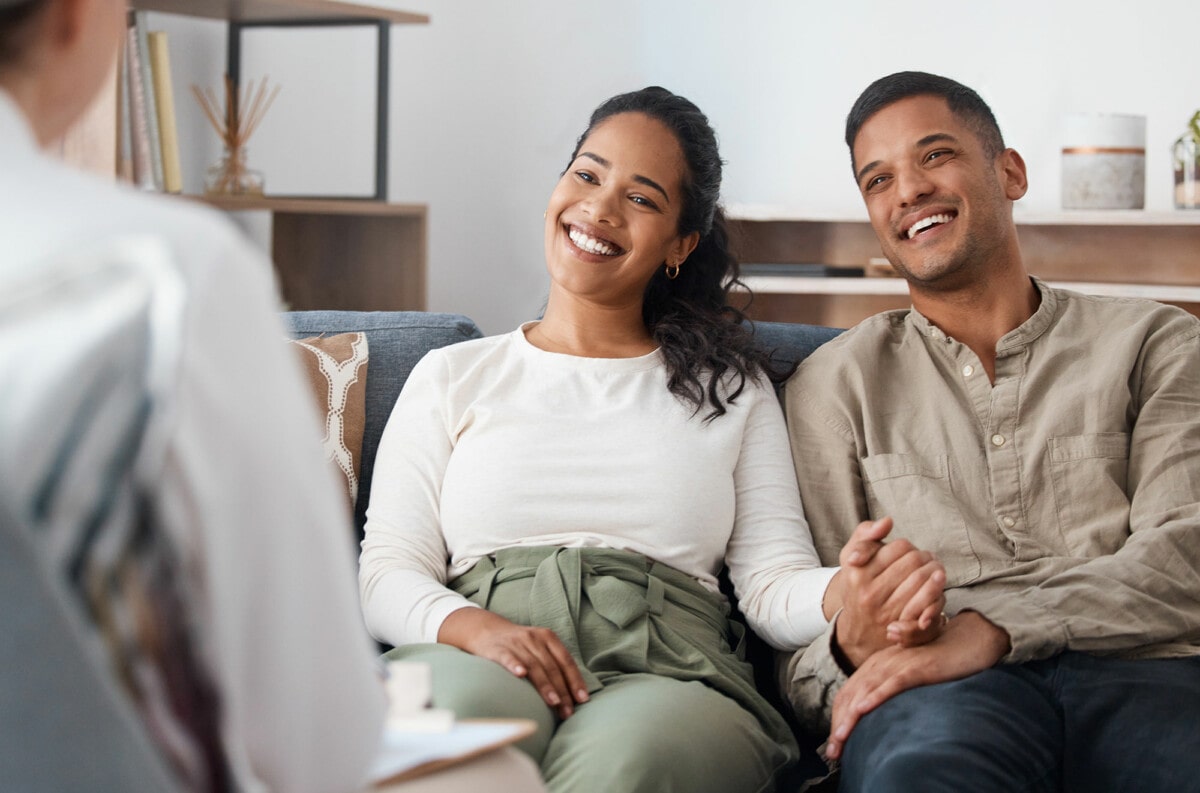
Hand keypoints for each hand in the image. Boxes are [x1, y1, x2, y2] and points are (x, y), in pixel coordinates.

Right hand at [438, 607, 589, 718]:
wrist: (486, 630)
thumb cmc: (519, 646)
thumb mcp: (539, 647)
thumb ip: (554, 664)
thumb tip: (573, 695)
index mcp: (548, 637)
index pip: (566, 661)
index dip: (575, 680)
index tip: (582, 699)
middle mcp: (534, 638)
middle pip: (552, 667)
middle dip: (562, 691)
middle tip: (568, 712)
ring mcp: (516, 643)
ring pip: (534, 665)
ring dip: (545, 685)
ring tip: (554, 702)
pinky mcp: (498, 649)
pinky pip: (508, 657)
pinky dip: (515, 665)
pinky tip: (521, 674)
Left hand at [824, 611, 1010, 760]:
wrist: (965, 643)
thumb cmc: (936, 665)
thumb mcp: (905, 679)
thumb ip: (888, 692)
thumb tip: (874, 717)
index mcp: (875, 666)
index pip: (847, 694)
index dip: (837, 719)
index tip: (833, 744)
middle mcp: (881, 663)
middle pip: (851, 695)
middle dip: (839, 724)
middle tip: (833, 751)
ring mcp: (898, 664)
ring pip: (866, 690)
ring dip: (851, 716)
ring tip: (841, 738)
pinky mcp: (917, 668)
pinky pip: (893, 682)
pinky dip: (877, 695)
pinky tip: (865, 709)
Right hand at [832, 517, 946, 668]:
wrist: (857, 628)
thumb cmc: (856, 585)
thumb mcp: (850, 556)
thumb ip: (865, 534)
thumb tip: (888, 521)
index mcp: (856, 573)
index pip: (899, 547)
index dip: (908, 546)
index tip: (906, 551)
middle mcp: (869, 593)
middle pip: (914, 561)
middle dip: (924, 556)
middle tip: (925, 558)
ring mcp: (887, 611)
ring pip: (923, 579)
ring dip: (934, 570)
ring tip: (932, 569)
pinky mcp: (902, 625)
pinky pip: (929, 601)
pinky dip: (936, 590)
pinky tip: (936, 585)